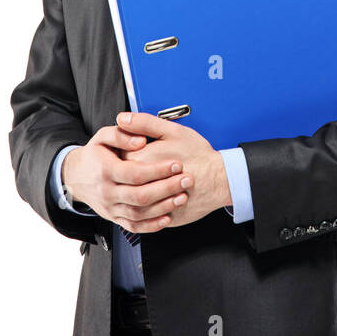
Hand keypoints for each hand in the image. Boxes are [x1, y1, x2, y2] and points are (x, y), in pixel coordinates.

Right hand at [61, 123, 190, 233]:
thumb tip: (141, 141)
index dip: (158, 170)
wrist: (75, 177)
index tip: (176, 164)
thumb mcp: (102, 137)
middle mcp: (107, 192)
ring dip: (163, 207)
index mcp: (105, 171)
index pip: (135, 173)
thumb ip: (122, 134)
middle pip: (140, 196)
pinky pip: (134, 227)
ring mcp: (110, 208)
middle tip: (186, 180)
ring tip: (182, 196)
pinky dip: (152, 226)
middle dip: (167, 188)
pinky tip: (168, 217)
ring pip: (139, 214)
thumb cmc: (94, 155)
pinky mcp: (114, 218)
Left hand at [114, 112, 231, 227]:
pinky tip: (160, 197)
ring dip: (137, 192)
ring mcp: (150, 204)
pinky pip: (146, 217)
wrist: (219, 180)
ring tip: (154, 182)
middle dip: (130, 174)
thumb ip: (144, 123)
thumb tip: (122, 119)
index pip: (117, 158)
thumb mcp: (172, 131)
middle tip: (147, 166)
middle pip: (121, 180)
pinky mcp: (160, 216)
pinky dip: (150, 208)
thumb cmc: (199, 155)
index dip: (125, 152)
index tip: (135, 151)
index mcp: (139, 161)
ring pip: (132, 201)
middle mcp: (140, 185)